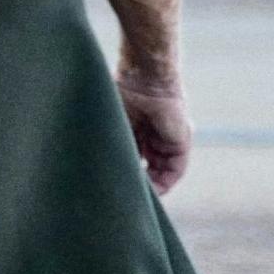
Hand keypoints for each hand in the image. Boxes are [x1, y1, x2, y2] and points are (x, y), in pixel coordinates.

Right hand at [116, 66, 192, 194]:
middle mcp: (151, 138)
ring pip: (161, 172)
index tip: (113, 187)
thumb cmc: (121, 93)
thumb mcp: (110, 124)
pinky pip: (176, 170)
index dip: (124, 175)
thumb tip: (92, 170)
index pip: (131, 161)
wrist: (143, 78)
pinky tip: (151, 190)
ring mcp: (166, 141)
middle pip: (147, 170)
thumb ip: (108, 143)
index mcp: (134, 131)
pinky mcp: (180, 143)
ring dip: (151, 187)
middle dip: (137, 185)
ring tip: (135, 195)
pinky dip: (165, 183)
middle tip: (124, 196)